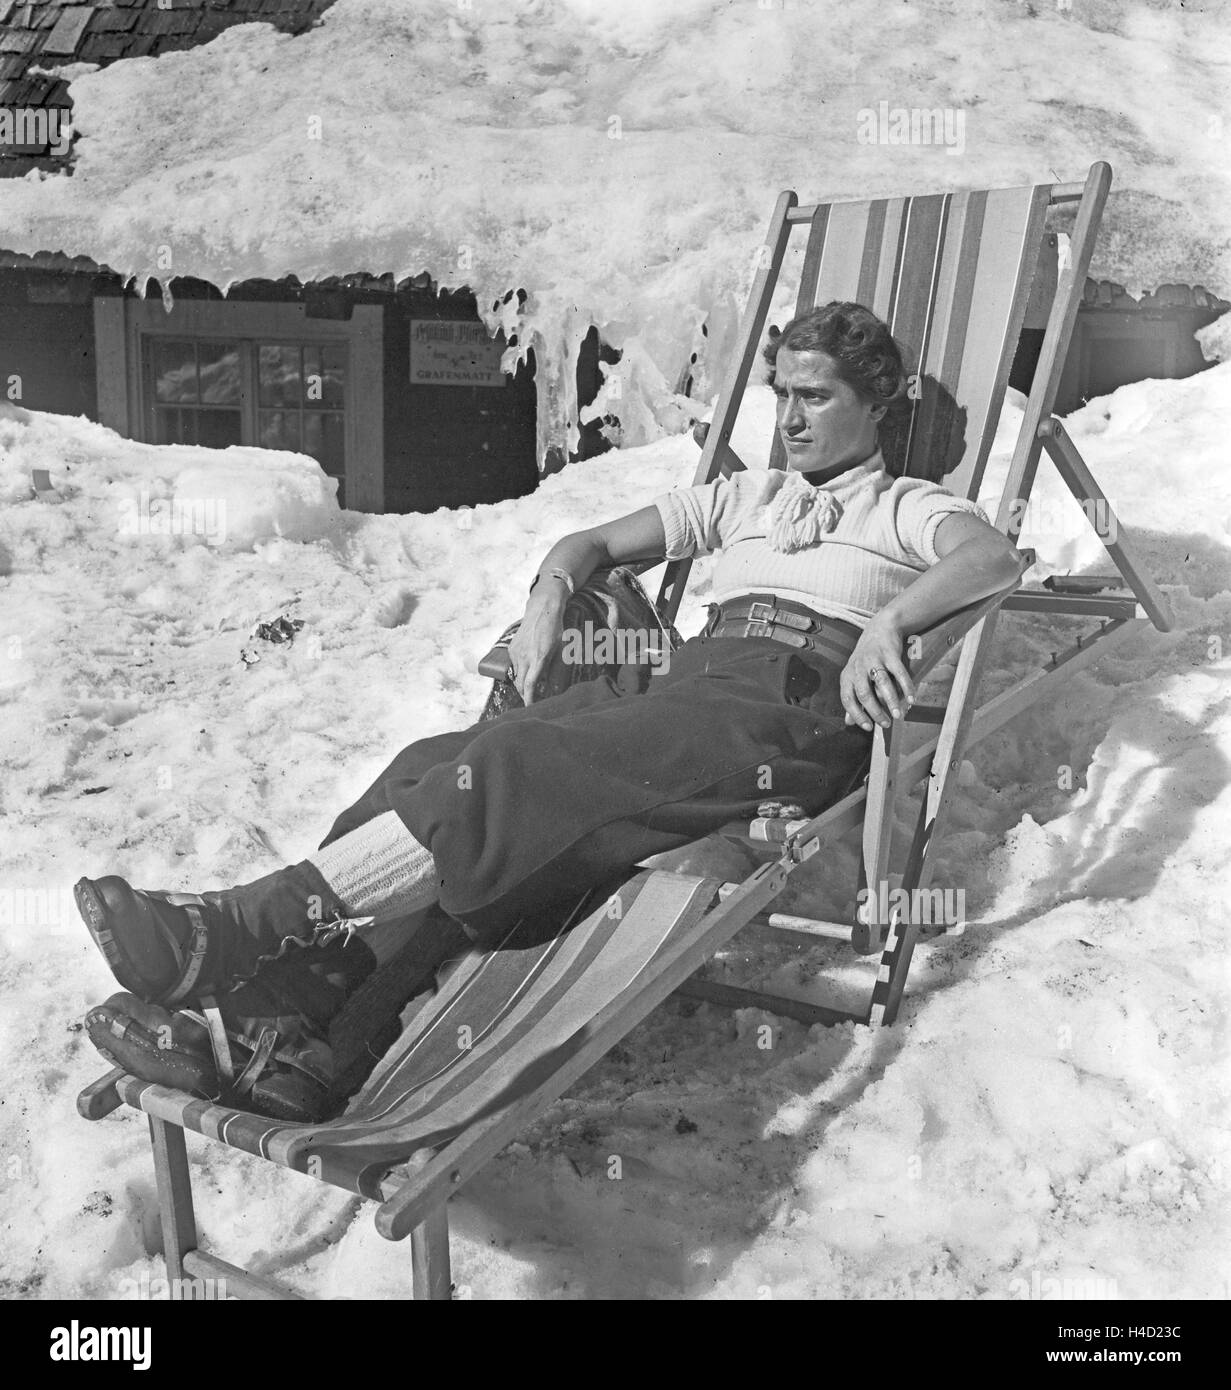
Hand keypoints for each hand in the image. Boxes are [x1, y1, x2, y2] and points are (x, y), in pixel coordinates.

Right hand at [506, 591, 566, 704]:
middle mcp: (524, 657)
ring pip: (517, 676)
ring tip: (534, 682)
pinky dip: (521, 671)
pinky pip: (515, 666)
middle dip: (525, 695)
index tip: (530, 707)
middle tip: (533, 701)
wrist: (542, 610)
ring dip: (524, 682)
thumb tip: (551, 686)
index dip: (530, 699)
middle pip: (520, 685)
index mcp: (538, 658)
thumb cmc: (555, 631)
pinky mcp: (511, 649)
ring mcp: (516, 652)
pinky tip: (529, 665)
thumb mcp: (560, 651)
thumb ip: (554, 670)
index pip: (530, 685)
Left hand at [840, 615, 914, 731]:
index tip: (868, 727)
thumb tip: (848, 721)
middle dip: (876, 712)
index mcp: (847, 675)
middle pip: (865, 694)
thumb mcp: (855, 676)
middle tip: (886, 723)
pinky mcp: (890, 654)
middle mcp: (858, 667)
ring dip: (891, 702)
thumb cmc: (867, 658)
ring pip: (882, 684)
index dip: (856, 715)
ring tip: (898, 716)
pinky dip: (906, 688)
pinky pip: (899, 673)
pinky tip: (911, 700)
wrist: (881, 628)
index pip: (848, 699)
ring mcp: (874, 659)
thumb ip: (853, 699)